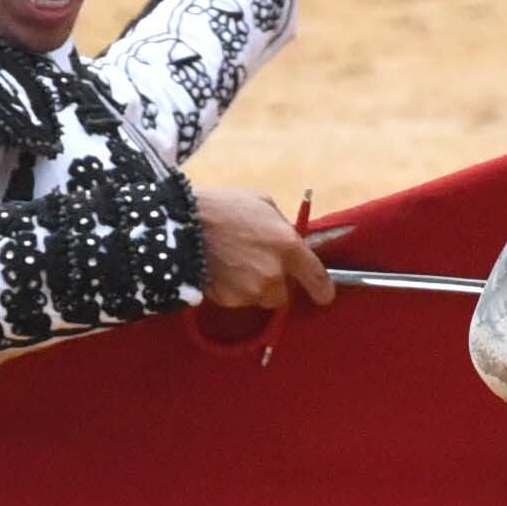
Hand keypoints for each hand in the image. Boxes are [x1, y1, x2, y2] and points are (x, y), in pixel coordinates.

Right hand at [194, 186, 335, 309]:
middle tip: (255, 263)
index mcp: (288, 246)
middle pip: (284, 293)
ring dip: (252, 286)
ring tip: (232, 262)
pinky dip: (232, 290)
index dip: (323, 289)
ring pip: (260, 297)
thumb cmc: (222, 208)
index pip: (317, 277)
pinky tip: (219, 270)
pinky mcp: (230, 301)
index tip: (324, 295)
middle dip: (274, 282)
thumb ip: (281, 226)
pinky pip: (238, 300)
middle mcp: (274, 274)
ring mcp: (251, 291)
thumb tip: (288, 240)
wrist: (181, 226)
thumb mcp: (261, 203)